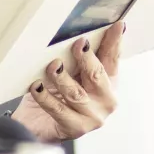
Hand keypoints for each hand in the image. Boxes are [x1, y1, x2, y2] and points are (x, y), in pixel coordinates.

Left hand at [13, 22, 122, 140]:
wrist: (37, 125)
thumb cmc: (56, 96)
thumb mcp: (69, 72)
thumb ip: (77, 58)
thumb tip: (76, 34)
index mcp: (108, 82)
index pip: (113, 59)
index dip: (115, 42)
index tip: (117, 26)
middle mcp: (105, 100)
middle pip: (97, 75)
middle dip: (87, 58)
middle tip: (77, 44)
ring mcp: (92, 117)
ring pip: (77, 93)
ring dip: (62, 78)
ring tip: (52, 66)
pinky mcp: (75, 128)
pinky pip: (58, 109)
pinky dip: (45, 97)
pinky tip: (37, 87)